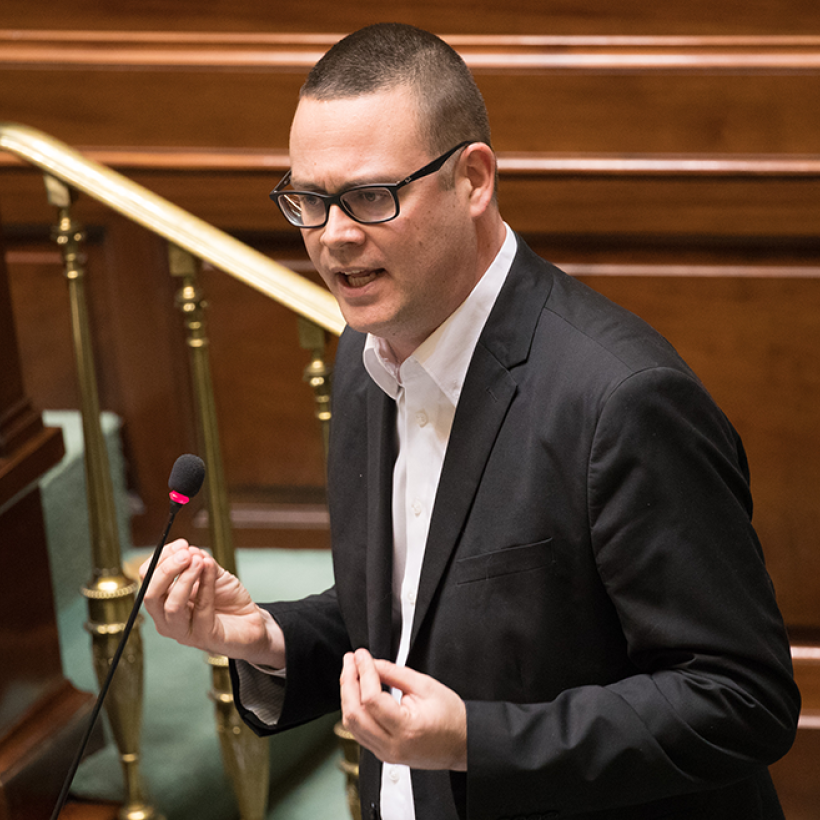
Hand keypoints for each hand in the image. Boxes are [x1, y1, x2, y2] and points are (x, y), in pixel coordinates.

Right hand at [140, 539, 284, 666]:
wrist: (250, 619)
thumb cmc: (226, 597)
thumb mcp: (211, 572)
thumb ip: (198, 561)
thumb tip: (189, 550)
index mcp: (162, 601)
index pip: (147, 579)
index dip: (161, 559)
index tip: (181, 545)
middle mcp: (166, 619)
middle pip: (150, 595)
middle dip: (166, 570)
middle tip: (185, 554)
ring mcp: (183, 632)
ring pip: (172, 605)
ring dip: (185, 579)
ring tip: (199, 561)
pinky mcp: (204, 637)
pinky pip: (201, 609)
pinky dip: (206, 585)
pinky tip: (211, 570)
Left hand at [340, 648, 466, 770]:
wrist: (462, 743)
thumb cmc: (451, 717)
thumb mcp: (426, 686)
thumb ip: (395, 673)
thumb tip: (372, 663)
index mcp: (406, 728)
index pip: (371, 699)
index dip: (364, 672)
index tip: (361, 656)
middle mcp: (392, 746)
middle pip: (354, 714)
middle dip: (348, 682)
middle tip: (350, 660)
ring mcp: (386, 753)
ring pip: (351, 725)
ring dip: (347, 696)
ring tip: (351, 672)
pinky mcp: (383, 754)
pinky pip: (359, 732)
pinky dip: (354, 710)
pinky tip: (356, 693)